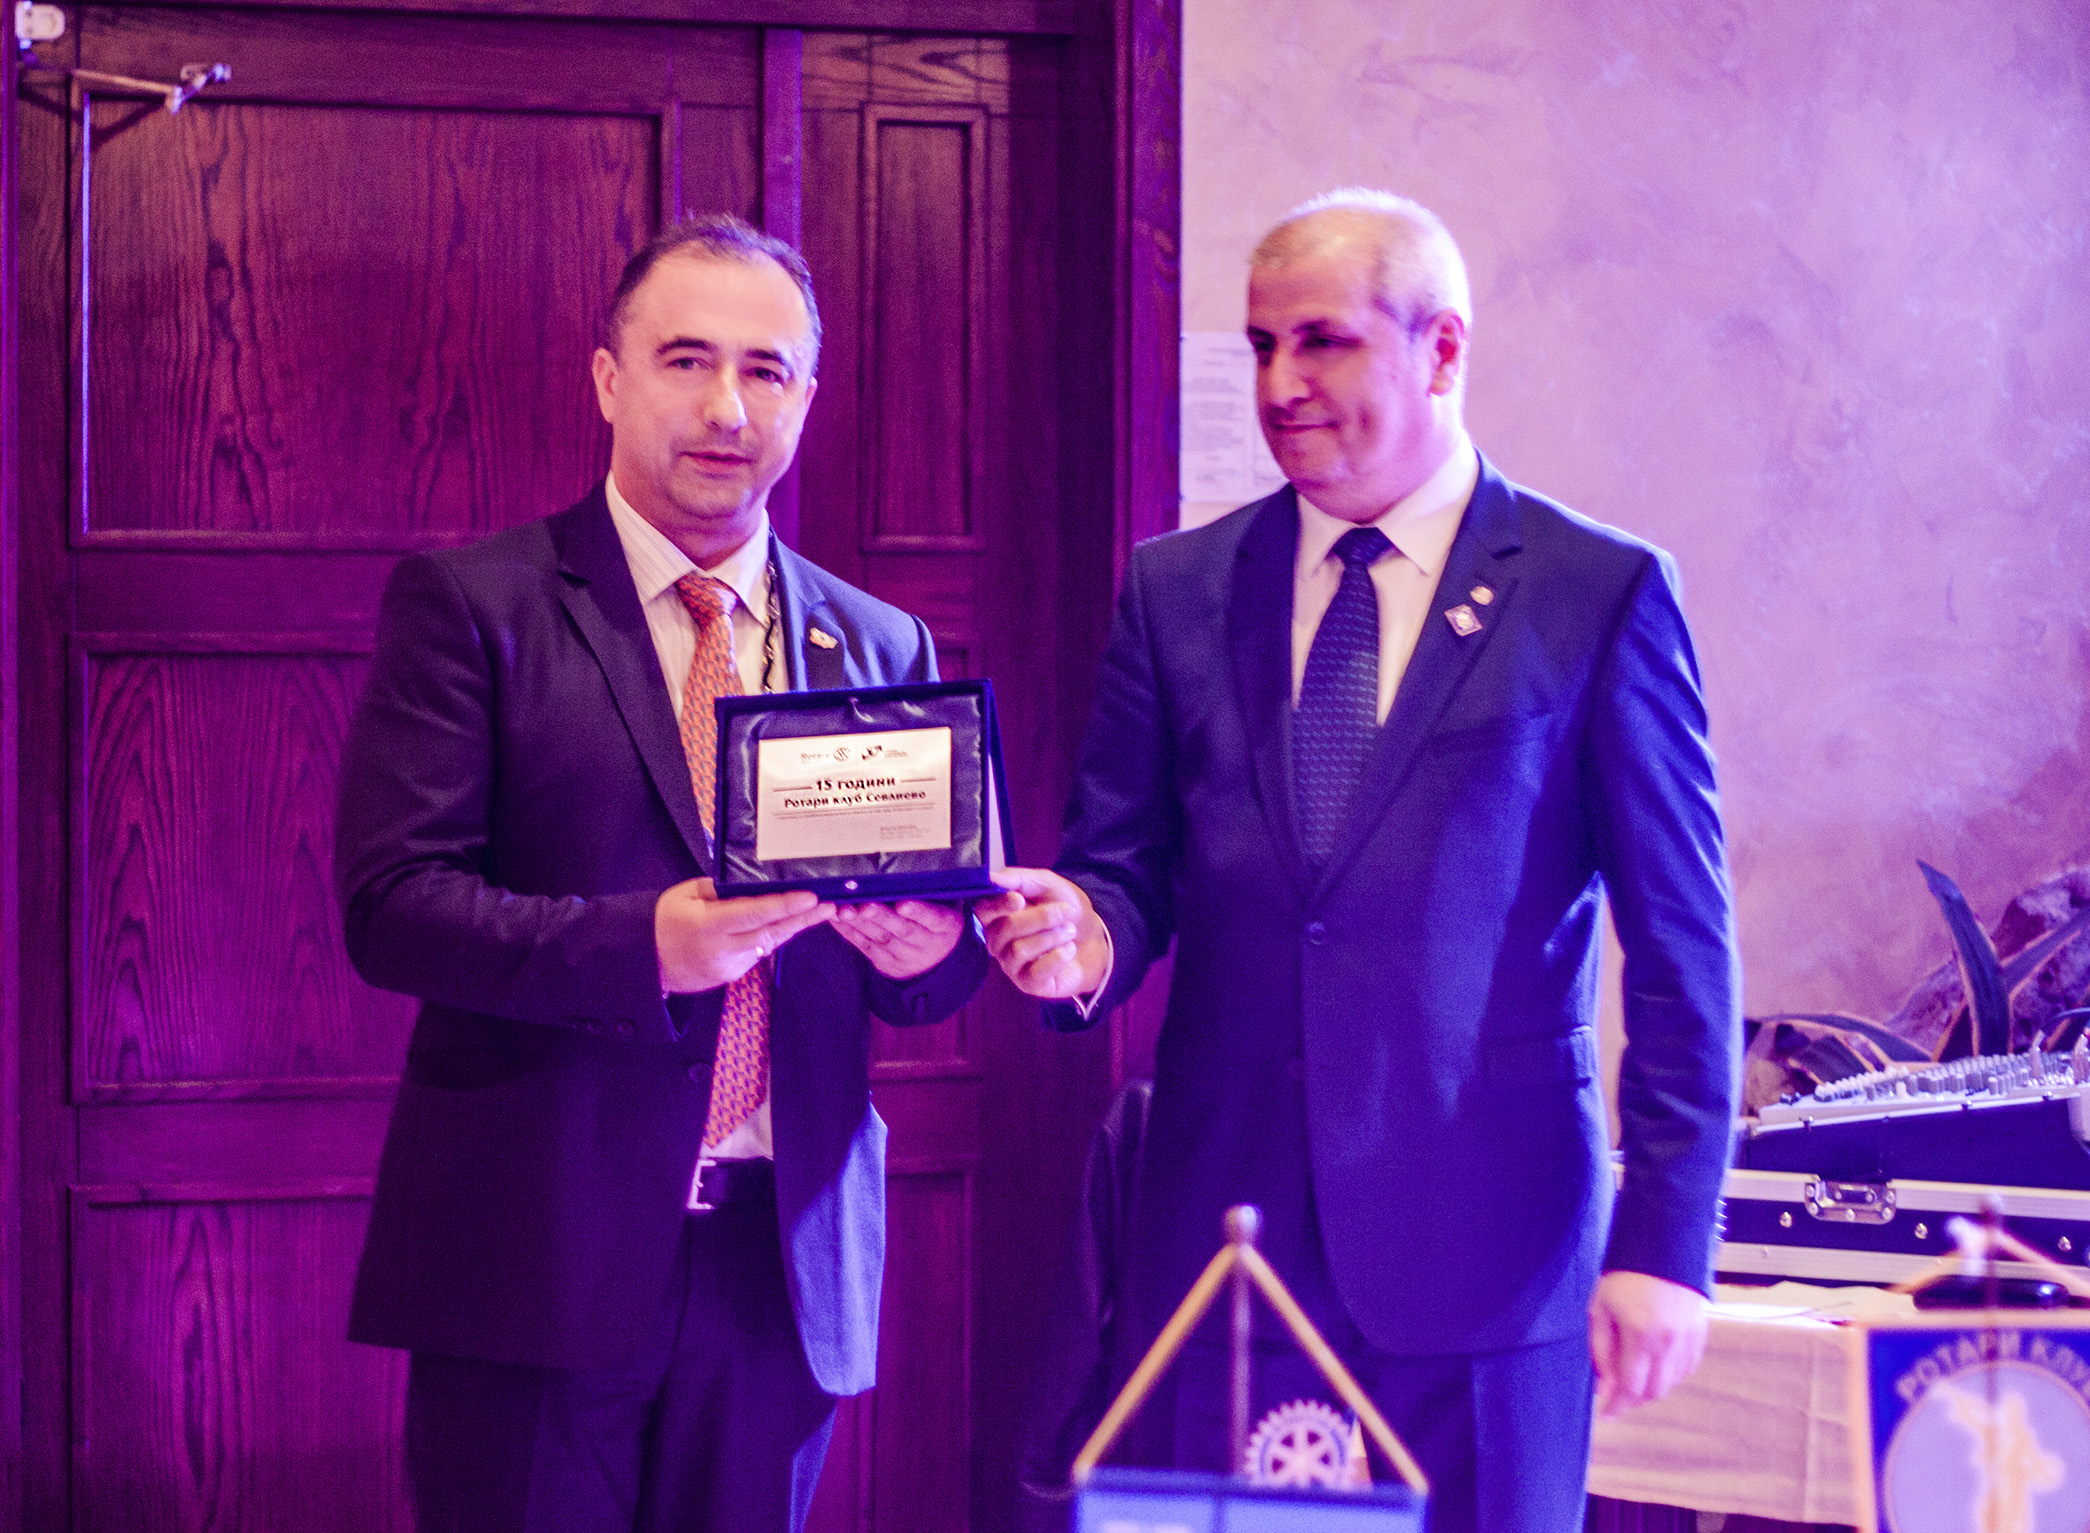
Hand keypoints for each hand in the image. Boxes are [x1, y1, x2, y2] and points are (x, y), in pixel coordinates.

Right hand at [655, 879, 832, 992]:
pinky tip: (785, 924)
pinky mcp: (730, 976)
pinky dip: (770, 938)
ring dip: (791, 927)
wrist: (645, 962)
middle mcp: (722, 949)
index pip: (755, 913)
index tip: (811, 896)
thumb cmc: (664, 920)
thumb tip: (752, 882)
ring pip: (767, 944)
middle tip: (831, 905)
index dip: (785, 905)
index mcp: (709, 925)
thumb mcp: (686, 894)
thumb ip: (719, 888)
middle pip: (771, 932)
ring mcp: (728, 966)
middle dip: (803, 918)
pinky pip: (757, 954)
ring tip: (817, 911)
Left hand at [831, 899, 965, 979]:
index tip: (903, 904)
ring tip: (844, 910)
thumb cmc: (936, 915)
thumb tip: (907, 864)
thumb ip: (929, 888)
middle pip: (904, 930)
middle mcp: (928, 944)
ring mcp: (907, 957)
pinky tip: (837, 917)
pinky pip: (865, 946)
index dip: (918, 911)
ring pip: (881, 939)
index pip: (934, 918)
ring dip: (860, 924)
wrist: (936, 957)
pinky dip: (849, 931)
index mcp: (947, 925)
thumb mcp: (944, 902)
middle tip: (865, 905)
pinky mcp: (887, 963)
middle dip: (882, 917)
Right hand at [977, 868, 1108, 999]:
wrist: (1093, 938)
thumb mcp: (1046, 884)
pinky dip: (1057, 958)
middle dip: (1042, 917)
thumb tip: (991, 877)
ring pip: (1020, 950)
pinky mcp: (1028, 984)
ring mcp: (1011, 965)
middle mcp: (998, 942)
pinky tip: (1068, 950)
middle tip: (1067, 911)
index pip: (983, 911)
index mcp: (997, 915)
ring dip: (1052, 936)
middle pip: (1007, 929)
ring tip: (1070, 931)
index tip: (1019, 899)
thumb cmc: (1064, 909)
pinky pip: (1035, 973)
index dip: (998, 905)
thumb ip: (1018, 878)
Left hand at [1588, 1270, 1709, 1418]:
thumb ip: (1601, 1350)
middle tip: (1617, 1397)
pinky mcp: (1700, 1334)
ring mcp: (1688, 1339)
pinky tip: (1656, 1368)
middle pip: (1654, 1392)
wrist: (1663, 1247)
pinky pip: (1687, 1368)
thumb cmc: (1624, 1277)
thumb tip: (1603, 1387)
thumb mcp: (1600, 1309)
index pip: (1631, 1388)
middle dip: (1634, 1400)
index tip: (1605, 1414)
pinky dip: (1670, 1376)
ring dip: (1652, 1389)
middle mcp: (1669, 1342)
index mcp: (1641, 1335)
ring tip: (1633, 1380)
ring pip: (1672, 1383)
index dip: (1617, 1405)